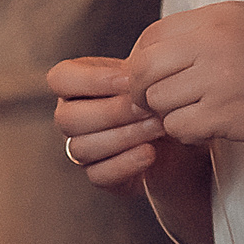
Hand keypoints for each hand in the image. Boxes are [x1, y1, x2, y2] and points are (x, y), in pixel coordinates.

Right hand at [49, 55, 167, 188]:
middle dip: (112, 112)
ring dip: (124, 137)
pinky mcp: (100, 176)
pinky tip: (150, 153)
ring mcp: (81, 149)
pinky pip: (98, 175)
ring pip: (81, 148)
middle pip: (68, 118)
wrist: (183, 129)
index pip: (59, 79)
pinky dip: (125, 164)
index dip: (90, 80)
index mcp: (75, 86)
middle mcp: (71, 118)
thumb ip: (139, 68)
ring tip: (159, 127)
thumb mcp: (152, 73)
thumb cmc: (163, 95)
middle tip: (149, 106)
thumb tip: (136, 72)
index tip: (130, 80)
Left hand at [124, 2, 243, 147]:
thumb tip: (152, 54)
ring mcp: (218, 78)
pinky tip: (213, 129)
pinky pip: (179, 128)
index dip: (143, 62)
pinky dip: (189, 134)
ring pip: (157, 102)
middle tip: (165, 103)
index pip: (149, 38)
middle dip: (144, 91)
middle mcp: (212, 42)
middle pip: (140, 71)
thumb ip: (202, 34)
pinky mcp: (227, 114)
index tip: (157, 78)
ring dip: (171, 114)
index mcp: (216, 17)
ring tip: (200, 113)